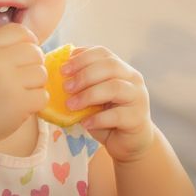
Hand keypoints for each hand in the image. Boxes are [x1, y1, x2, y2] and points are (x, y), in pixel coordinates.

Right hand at [0, 23, 46, 145]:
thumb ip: (1, 48)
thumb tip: (34, 42)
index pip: (20, 31)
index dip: (27, 42)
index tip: (22, 57)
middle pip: (35, 52)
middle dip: (33, 65)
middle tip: (21, 79)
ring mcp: (8, 83)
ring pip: (42, 74)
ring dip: (35, 85)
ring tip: (18, 93)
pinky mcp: (19, 104)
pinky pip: (43, 96)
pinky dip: (36, 102)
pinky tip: (20, 106)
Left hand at [61, 46, 153, 162]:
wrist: (129, 142)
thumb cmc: (107, 116)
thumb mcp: (93, 97)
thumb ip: (82, 85)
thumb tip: (57, 76)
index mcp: (120, 68)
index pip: (103, 53)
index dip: (82, 58)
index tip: (63, 69)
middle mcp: (133, 79)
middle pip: (110, 66)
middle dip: (84, 75)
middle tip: (65, 88)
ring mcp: (138, 98)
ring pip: (115, 87)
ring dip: (88, 95)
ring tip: (71, 105)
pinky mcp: (137, 118)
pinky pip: (117, 115)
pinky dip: (98, 118)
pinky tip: (85, 123)